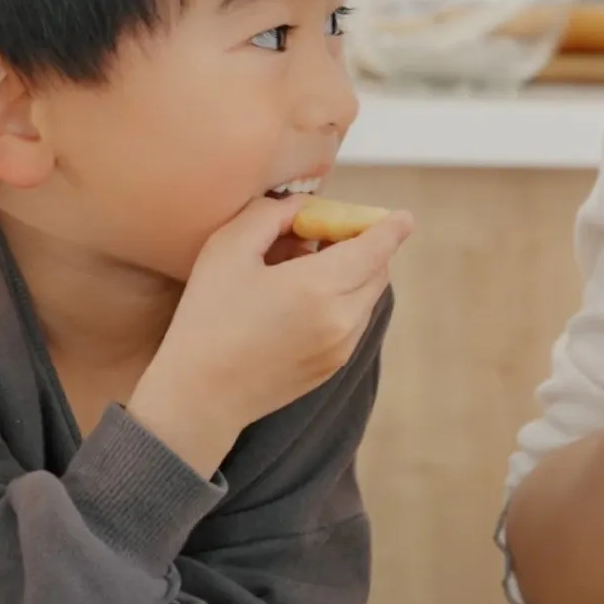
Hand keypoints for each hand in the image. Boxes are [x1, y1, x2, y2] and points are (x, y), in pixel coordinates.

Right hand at [128, 194, 414, 474]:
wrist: (200, 396)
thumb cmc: (208, 317)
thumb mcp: (229, 248)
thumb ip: (272, 215)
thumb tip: (302, 208)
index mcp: (321, 286)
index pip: (376, 249)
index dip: (391, 228)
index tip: (403, 218)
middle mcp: (343, 319)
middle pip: (377, 272)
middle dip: (364, 247)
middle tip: (327, 233)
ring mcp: (342, 348)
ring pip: (365, 298)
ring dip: (351, 274)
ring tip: (302, 266)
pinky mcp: (332, 367)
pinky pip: (352, 322)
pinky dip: (341, 301)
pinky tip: (299, 299)